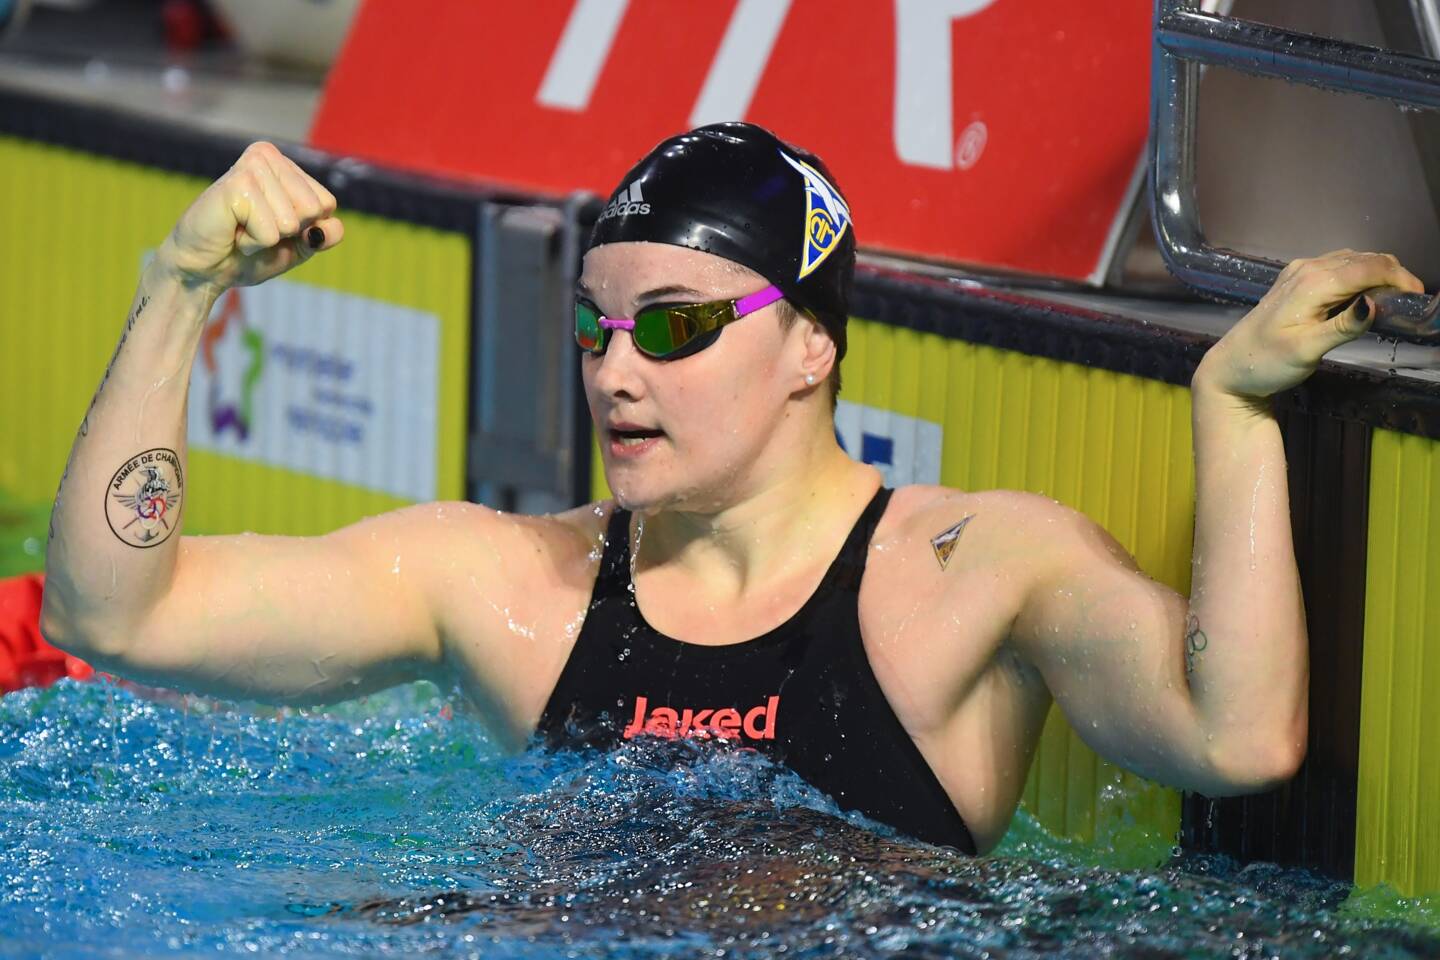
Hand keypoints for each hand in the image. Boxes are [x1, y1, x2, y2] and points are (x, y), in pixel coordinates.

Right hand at [154, 141, 343, 292]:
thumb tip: (335, 226)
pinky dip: (255, 243)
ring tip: (240, 229)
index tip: (272, 227)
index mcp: (284, 165)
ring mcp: (251, 167)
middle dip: (288, 232)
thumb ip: (323, 235)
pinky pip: (272, 231)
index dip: (305, 228)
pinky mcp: (237, 185)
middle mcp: (267, 156)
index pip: (326, 203)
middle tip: (254, 228)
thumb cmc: (247, 255)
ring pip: (294, 220)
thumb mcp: (297, 247)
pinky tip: (232, 232)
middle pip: (315, 209)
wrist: (203, 270)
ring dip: (268, 238)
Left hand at [1196, 250, 1423, 398]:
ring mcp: (1300, 271)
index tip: (1419, 298)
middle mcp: (1307, 268)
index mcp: (1312, 282)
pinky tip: (1365, 296)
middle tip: (1410, 302)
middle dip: (1393, 275)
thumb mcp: (1306, 351)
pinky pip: (1338, 267)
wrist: (1230, 368)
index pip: (1369, 267)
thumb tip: (1375, 304)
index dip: (1400, 278)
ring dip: (1378, 274)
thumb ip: (1343, 327)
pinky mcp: (1297, 279)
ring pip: (1352, 261)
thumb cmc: (1266, 363)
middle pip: (1364, 259)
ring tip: (1394, 300)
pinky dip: (1359, 275)